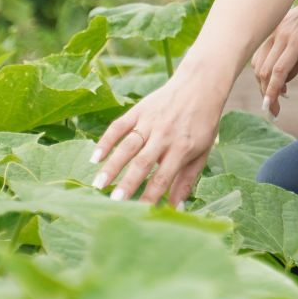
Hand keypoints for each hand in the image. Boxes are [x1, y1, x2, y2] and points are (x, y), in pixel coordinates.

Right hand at [89, 69, 224, 205]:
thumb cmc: (203, 124)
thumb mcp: (202, 152)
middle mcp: (164, 135)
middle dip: (128, 183)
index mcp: (182, 148)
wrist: (200, 85)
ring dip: (112, 165)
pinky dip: (106, 140)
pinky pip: (119, 126)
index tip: (139, 213)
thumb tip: (176, 208)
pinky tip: (95, 157)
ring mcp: (150, 121)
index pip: (163, 177)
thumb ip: (187, 180)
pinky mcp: (139, 110)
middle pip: (142, 162)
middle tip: (113, 202)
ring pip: (127, 145)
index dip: (151, 196)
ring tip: (98, 185)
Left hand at [252, 0, 297, 118]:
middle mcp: (274, 30)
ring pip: (265, 71)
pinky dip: (274, 88)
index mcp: (275, 27)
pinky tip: (276, 100)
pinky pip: (279, 70)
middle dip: (263, 90)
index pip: (259, 58)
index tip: (271, 96)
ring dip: (268, 94)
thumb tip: (284, 80)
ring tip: (274, 110)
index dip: (262, 80)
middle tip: (272, 108)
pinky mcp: (296, 42)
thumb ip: (295, 58)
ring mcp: (283, 35)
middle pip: (259, 67)